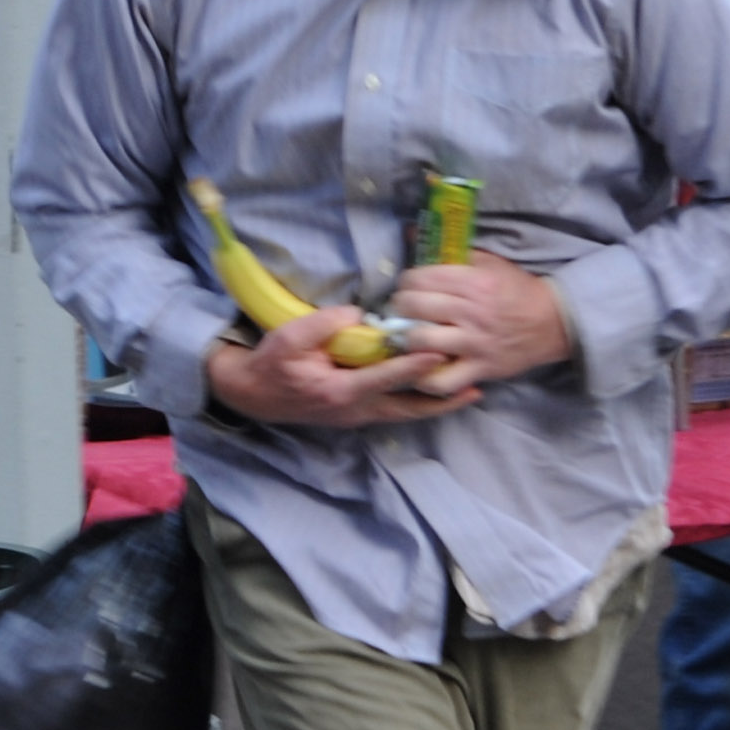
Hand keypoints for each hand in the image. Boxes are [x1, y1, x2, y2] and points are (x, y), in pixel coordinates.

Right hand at [205, 303, 479, 429]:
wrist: (253, 394)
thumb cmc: (271, 364)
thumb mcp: (288, 338)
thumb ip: (323, 324)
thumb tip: (359, 313)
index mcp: (338, 391)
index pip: (384, 378)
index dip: (413, 366)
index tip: (440, 354)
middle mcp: (353, 410)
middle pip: (407, 408)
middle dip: (442, 400)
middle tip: (476, 389)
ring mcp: (356, 416)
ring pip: (405, 412)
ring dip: (437, 404)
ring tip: (470, 393)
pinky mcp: (357, 414)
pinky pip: (395, 409)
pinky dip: (419, 402)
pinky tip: (437, 391)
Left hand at [388, 256, 573, 394]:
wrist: (553, 322)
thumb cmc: (516, 289)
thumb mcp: (487, 262)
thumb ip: (451, 251)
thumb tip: (411, 232)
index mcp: (474, 281)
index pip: (420, 279)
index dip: (407, 282)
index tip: (409, 287)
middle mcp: (473, 311)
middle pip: (414, 306)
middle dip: (401, 307)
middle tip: (405, 311)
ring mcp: (476, 343)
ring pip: (421, 340)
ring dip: (407, 339)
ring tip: (409, 336)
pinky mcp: (480, 368)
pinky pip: (442, 381)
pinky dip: (426, 378)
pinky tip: (422, 367)